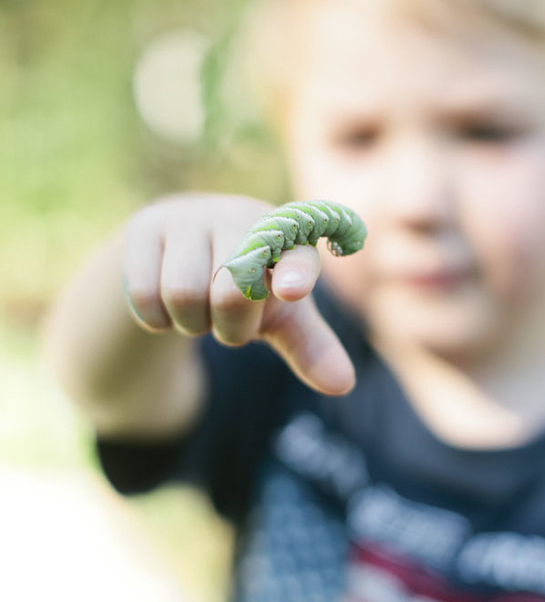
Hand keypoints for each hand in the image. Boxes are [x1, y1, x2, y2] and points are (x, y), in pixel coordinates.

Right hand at [123, 194, 355, 395]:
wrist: (180, 248)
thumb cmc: (246, 282)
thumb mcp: (280, 314)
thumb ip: (310, 346)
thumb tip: (343, 386)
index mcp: (286, 234)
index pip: (294, 252)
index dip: (294, 271)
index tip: (291, 290)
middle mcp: (240, 216)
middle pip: (233, 293)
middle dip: (230, 327)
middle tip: (228, 319)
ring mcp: (190, 218)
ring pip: (184, 294)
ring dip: (192, 323)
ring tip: (199, 309)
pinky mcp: (145, 229)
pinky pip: (146, 293)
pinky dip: (157, 317)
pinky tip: (166, 304)